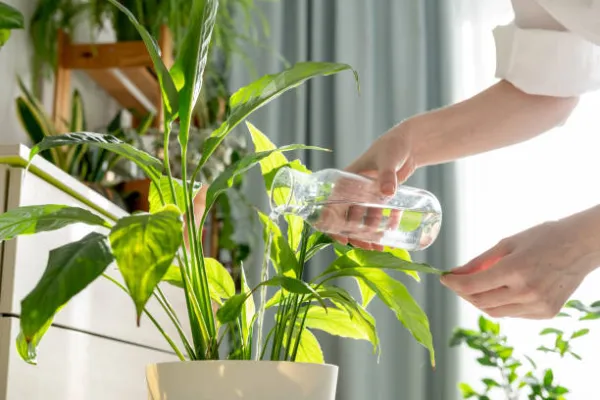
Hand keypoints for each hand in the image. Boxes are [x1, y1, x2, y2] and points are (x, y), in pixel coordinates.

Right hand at [328, 123, 416, 248]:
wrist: (408, 144)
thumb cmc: (392, 146)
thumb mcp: (387, 160)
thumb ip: (386, 175)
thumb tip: (387, 193)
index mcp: (345, 180)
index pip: (331, 205)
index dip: (332, 224)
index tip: (342, 238)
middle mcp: (353, 190)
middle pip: (347, 218)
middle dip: (355, 234)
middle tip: (366, 246)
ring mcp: (366, 196)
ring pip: (363, 220)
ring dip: (369, 234)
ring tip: (380, 246)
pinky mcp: (379, 199)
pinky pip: (378, 216)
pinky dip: (384, 225)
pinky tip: (392, 232)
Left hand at [441, 218, 599, 318]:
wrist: (582, 246)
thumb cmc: (545, 237)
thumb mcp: (508, 243)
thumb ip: (480, 261)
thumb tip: (456, 272)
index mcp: (515, 271)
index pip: (472, 286)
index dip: (453, 283)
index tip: (444, 278)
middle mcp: (526, 292)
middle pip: (480, 302)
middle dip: (463, 292)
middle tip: (456, 282)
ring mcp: (537, 306)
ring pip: (495, 312)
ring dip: (480, 300)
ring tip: (476, 285)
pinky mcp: (546, 313)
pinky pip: (512, 313)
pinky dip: (500, 304)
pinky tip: (501, 290)